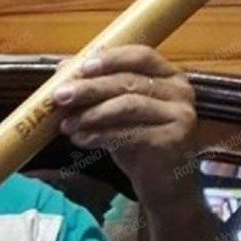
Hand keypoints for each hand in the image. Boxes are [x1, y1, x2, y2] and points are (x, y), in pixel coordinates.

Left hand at [52, 45, 198, 210]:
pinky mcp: (172, 139)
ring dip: (91, 114)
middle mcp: (180, 91)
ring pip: (128, 106)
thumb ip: (99, 91)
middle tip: (60, 96)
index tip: (80, 67)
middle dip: (90, 89)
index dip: (110, 58)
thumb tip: (63, 69)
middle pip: (128, 82)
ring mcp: (179, 115)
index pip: (141, 55)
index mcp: (169, 76)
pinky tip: (80, 139)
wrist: (164, 185)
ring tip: (66, 124)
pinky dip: (99, 135)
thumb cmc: (139, 143)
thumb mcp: (118, 113)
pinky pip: (129, 133)